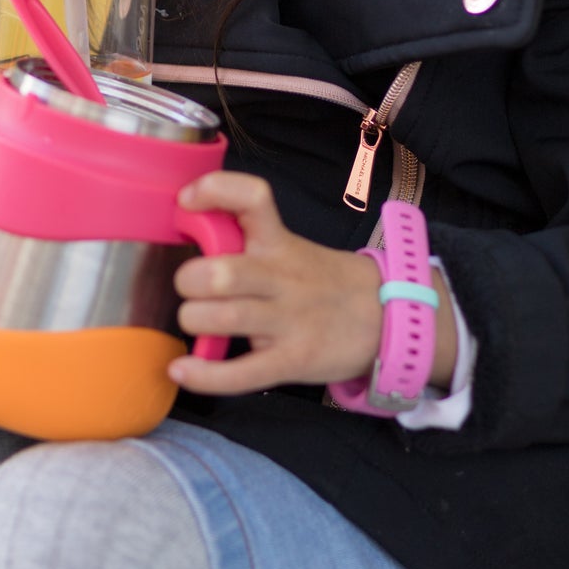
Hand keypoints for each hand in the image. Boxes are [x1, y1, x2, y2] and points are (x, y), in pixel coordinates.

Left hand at [170, 173, 457, 396]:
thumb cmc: (322, 282)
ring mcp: (289, 320)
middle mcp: (281, 277)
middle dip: (189, 280)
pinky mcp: (293, 360)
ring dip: (194, 320)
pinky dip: (205, 375)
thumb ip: (246, 243)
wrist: (386, 317)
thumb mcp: (290, 249)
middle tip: (188, 287)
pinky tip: (181, 370)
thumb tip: (189, 233)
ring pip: (227, 317)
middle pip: (224, 272)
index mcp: (278, 242)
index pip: (253, 199)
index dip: (215, 192)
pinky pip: (243, 373)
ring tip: (194, 322)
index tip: (186, 201)